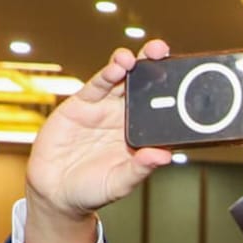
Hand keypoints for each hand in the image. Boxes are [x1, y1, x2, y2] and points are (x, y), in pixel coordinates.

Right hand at [24, 41, 173, 242]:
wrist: (56, 192)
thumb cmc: (93, 190)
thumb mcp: (121, 183)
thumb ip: (140, 169)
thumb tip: (164, 156)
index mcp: (141, 136)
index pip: (160, 111)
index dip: (171, 94)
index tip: (185, 79)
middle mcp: (124, 119)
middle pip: (143, 88)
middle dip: (154, 67)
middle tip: (164, 51)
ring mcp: (104, 110)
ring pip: (121, 81)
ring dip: (131, 65)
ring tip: (141, 56)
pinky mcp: (81, 106)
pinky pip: (97, 87)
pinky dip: (108, 74)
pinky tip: (118, 66)